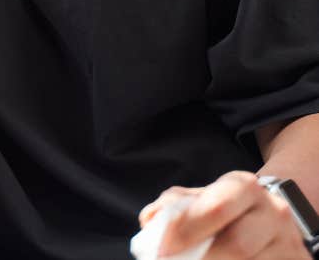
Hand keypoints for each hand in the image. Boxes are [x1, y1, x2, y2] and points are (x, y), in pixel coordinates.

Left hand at [138, 171, 309, 257]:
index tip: (162, 249)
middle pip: (237, 246)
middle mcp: (272, 211)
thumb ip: (174, 206)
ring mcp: (289, 242)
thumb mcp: (202, 198)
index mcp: (243, 186)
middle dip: (203, 259)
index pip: (215, 208)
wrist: (271, 217)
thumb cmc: (228, 208)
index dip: (186, 231)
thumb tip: (149, 221)